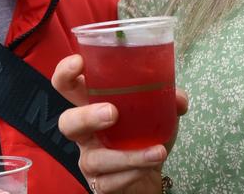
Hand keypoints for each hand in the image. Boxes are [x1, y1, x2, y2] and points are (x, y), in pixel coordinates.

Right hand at [52, 54, 188, 192]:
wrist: (147, 177)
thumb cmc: (143, 136)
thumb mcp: (157, 113)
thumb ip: (167, 99)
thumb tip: (178, 99)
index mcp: (92, 105)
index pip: (67, 86)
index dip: (65, 73)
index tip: (79, 62)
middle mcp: (85, 132)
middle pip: (66, 122)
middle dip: (86, 117)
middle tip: (112, 113)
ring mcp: (89, 159)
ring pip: (94, 159)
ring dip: (127, 156)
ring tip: (156, 152)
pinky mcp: (99, 184)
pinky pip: (110, 181)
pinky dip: (134, 173)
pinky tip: (150, 167)